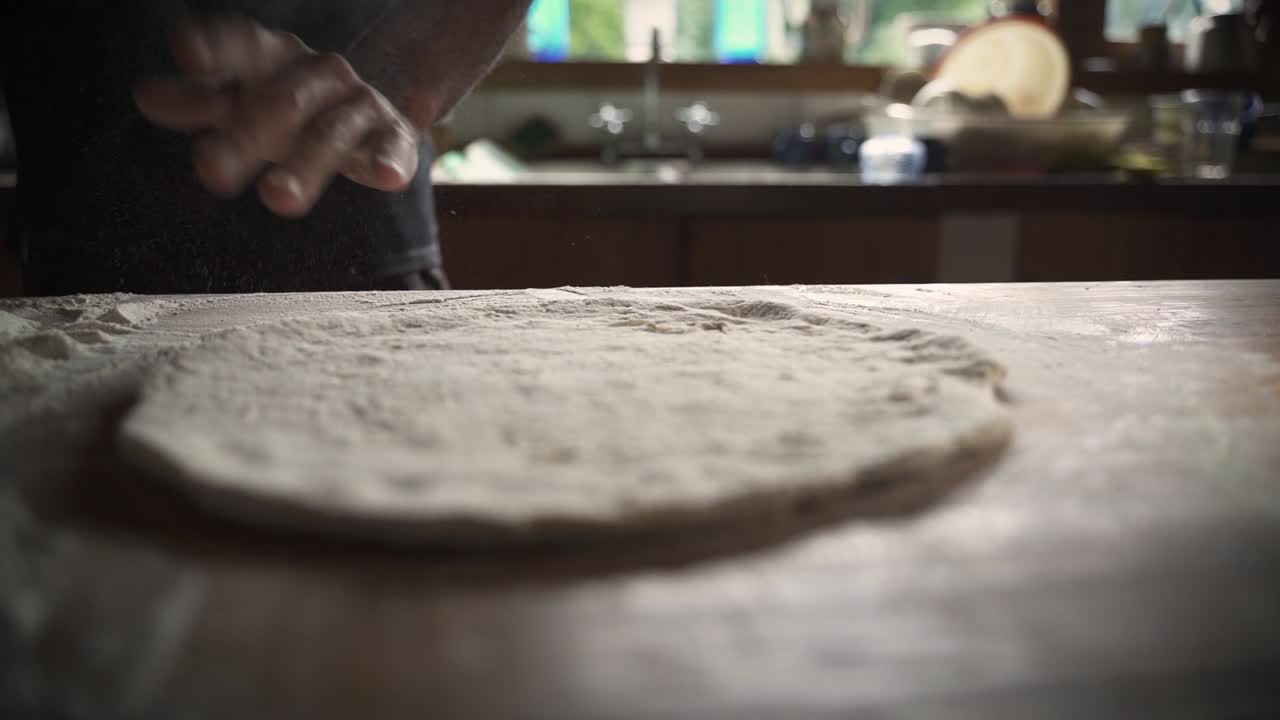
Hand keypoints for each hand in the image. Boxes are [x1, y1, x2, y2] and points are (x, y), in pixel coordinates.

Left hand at [134, 17, 419, 217]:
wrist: (379, 102)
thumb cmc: (296, 104)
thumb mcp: (247, 98)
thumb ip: (201, 100)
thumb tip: (145, 96)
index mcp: (277, 58)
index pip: (245, 46)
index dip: (218, 49)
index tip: (188, 54)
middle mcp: (320, 75)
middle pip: (282, 103)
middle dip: (247, 136)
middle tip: (210, 171)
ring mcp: (359, 104)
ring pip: (330, 134)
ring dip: (304, 166)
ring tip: (276, 199)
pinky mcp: (395, 136)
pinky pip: (393, 147)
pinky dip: (389, 160)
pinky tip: (385, 177)